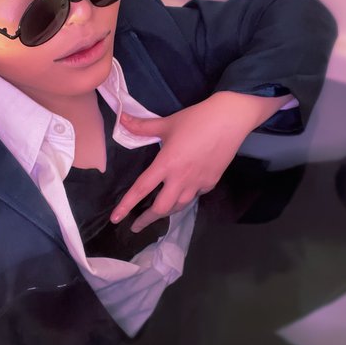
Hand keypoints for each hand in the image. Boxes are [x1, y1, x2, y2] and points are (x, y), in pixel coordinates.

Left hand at [110, 91, 291, 232]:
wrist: (230, 120)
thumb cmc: (196, 119)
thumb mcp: (167, 123)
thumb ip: (142, 126)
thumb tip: (121, 119)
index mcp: (166, 164)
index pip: (141, 189)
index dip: (126, 205)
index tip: (115, 219)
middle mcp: (180, 178)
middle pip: (161, 208)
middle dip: (147, 219)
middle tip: (136, 225)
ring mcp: (197, 182)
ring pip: (178, 206)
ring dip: (165, 212)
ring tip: (157, 214)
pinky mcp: (211, 182)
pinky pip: (194, 196)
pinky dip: (184, 198)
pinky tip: (181, 195)